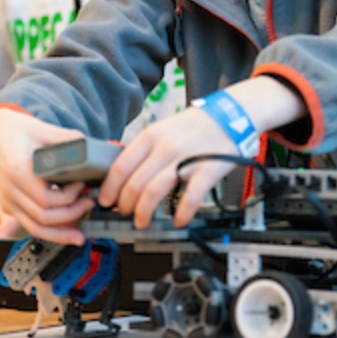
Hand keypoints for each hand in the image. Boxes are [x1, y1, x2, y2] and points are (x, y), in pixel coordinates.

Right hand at [0, 108, 96, 243]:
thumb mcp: (45, 128)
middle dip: (71, 214)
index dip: (68, 197)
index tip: (82, 185)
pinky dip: (50, 232)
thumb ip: (69, 140)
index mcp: (17, 170)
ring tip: (81, 232)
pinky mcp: (10, 207)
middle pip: (42, 216)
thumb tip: (96, 148)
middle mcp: (9, 189)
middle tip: (89, 203)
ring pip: (35, 227)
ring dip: (61, 233)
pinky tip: (67, 233)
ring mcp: (7, 200)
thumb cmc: (20, 131)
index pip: (45, 198)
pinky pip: (30, 225)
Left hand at [97, 108, 237, 228]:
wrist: (231, 115)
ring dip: (143, 212)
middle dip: (124, 205)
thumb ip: (144, 149)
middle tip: (124, 213)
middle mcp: (165, 147)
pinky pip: (189, 198)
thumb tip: (123, 174)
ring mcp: (185, 159)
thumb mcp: (163, 129)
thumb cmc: (196, 125)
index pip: (120, 166)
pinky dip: (181, 213)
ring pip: (153, 192)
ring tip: (142, 221)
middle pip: (134, 183)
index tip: (105, 200)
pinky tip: (178, 220)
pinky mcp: (207, 171)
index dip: (109, 188)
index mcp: (150, 136)